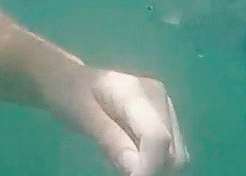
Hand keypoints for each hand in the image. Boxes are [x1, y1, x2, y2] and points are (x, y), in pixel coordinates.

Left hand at [45, 65, 188, 175]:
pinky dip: (151, 162)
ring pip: (175, 156)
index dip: (149, 166)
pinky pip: (168, 153)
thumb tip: (137, 170)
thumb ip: (109, 139)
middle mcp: (158, 98)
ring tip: (119, 158)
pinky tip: (127, 155)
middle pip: (172, 151)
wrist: (70, 80)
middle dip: (150, 169)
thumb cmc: (70, 94)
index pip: (157, 137)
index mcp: (136, 92)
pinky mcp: (164, 120)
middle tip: (118, 168)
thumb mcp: (82, 115)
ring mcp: (164, 108)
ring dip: (151, 167)